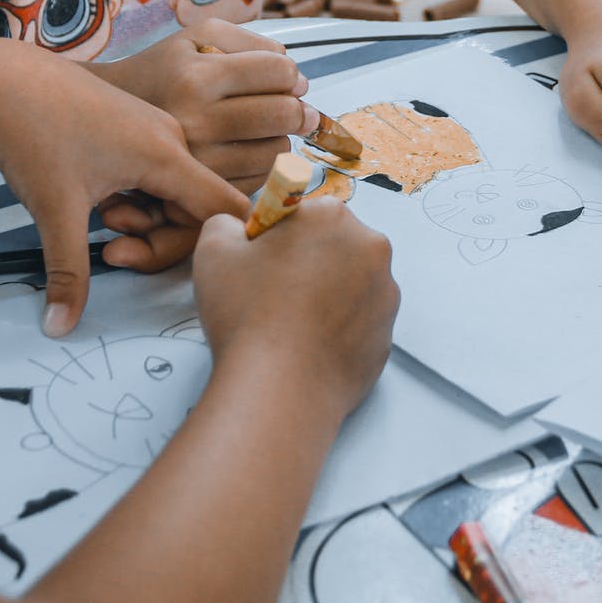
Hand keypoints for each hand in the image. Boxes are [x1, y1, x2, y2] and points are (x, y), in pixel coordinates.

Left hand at [0, 44, 247, 336]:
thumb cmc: (31, 133)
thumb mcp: (53, 211)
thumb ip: (69, 273)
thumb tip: (61, 328)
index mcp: (166, 154)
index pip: (225, 209)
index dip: (217, 245)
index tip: (187, 265)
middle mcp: (170, 140)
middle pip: (195, 211)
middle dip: (157, 240)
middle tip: (109, 246)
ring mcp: (154, 132)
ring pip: (172, 195)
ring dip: (142, 219)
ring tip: (99, 215)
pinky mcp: (135, 130)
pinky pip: (156, 177)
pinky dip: (134, 198)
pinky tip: (98, 195)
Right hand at [89, 19, 313, 190]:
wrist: (109, 118)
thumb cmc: (163, 71)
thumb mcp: (198, 37)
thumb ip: (252, 43)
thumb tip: (297, 79)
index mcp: (196, 78)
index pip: (278, 72)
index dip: (291, 74)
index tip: (288, 80)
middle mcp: (196, 122)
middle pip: (283, 115)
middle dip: (298, 109)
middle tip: (295, 108)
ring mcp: (198, 162)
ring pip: (277, 151)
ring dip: (279, 137)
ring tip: (260, 128)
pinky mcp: (200, 191)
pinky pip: (258, 178)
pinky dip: (261, 163)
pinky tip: (243, 149)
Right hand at [192, 197, 397, 418]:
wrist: (280, 389)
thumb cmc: (247, 313)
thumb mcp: (213, 249)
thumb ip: (226, 222)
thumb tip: (238, 227)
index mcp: (332, 216)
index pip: (302, 214)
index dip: (276, 238)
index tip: (259, 265)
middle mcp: (370, 248)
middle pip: (332, 246)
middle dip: (306, 263)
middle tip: (271, 296)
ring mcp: (386, 295)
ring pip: (349, 284)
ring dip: (324, 295)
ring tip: (289, 326)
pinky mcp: (388, 336)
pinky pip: (358, 323)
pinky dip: (337, 330)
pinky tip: (308, 347)